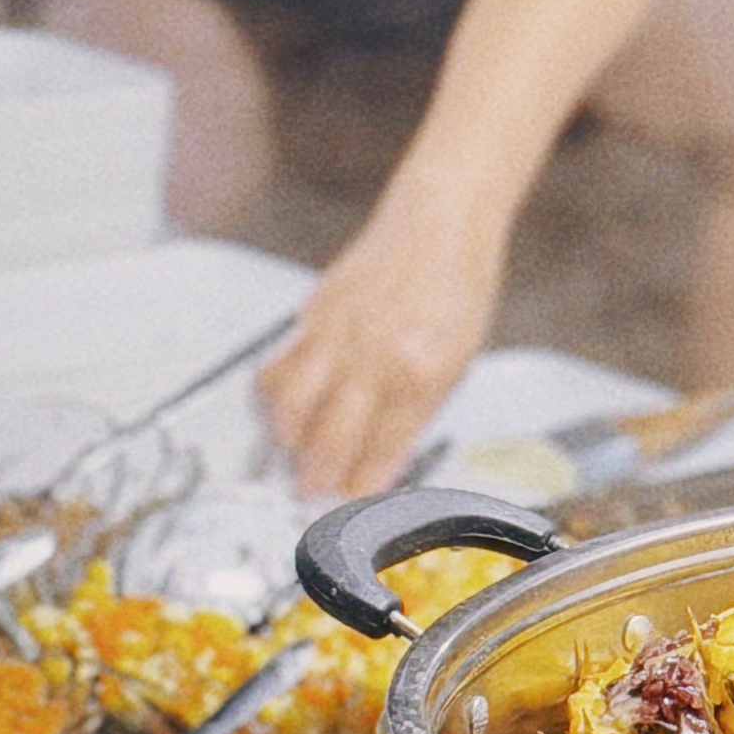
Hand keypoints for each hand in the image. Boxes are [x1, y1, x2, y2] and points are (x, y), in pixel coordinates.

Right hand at [260, 198, 507, 500]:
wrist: (441, 221)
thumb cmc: (458, 288)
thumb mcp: (457, 361)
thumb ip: (414, 415)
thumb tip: (381, 462)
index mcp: (422, 376)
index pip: (379, 454)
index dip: (359, 492)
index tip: (348, 512)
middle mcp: (375, 358)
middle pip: (329, 440)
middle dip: (315, 481)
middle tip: (310, 498)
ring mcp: (338, 334)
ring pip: (290, 407)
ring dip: (287, 442)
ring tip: (294, 455)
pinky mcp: (313, 312)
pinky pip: (278, 366)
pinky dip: (274, 398)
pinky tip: (283, 409)